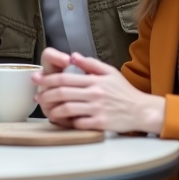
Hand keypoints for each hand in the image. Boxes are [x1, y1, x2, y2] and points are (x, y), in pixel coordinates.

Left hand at [35, 49, 164, 133]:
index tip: (37, 80)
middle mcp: (95, 94)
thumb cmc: (124, 92)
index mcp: (95, 80)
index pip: (65, 78)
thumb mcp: (110, 72)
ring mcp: (97, 109)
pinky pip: (78, 123)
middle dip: (46, 95)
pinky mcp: (101, 123)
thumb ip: (91, 64)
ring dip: (53, 110)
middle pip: (62, 93)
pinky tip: (64, 122)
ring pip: (67, 109)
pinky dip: (68, 123)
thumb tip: (74, 56)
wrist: (141, 110)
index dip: (48, 79)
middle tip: (38, 97)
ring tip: (48, 111)